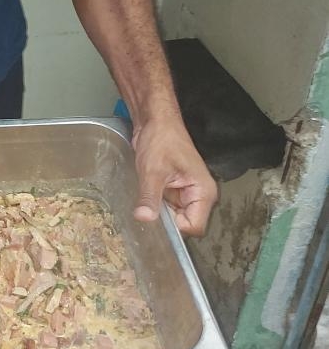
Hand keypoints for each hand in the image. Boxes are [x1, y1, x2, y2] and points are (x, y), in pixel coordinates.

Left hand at [131, 118, 216, 236]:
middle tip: (148, 210)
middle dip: (166, 221)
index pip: (195, 226)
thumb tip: (145, 218)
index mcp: (203, 192)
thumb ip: (150, 197)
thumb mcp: (152, 171)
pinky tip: (145, 198)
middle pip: (185, 224)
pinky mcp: (175, 190)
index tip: (157, 217)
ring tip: (146, 201)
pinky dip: (155, 206)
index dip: (175, 227)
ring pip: (174, 217)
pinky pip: (167, 207)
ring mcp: (187, 193)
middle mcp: (199, 195)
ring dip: (159, 212)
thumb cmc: (161, 140)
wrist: (155, 122)